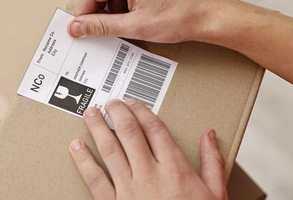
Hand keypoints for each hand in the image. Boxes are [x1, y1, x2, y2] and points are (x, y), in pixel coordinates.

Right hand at [68, 0, 215, 42]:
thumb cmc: (179, 19)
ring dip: (109, 2)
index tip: (81, 27)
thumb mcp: (135, 27)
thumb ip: (101, 26)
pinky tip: (133, 12)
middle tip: (98, 25)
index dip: (83, 11)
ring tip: (124, 20)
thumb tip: (77, 27)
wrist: (206, 15)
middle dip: (94, 5)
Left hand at [69, 99, 226, 199]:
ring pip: (110, 150)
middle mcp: (150, 175)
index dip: (141, 110)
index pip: (154, 128)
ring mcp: (130, 190)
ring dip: (98, 129)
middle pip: (129, 133)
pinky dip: (84, 161)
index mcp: (175, 169)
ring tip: (90, 113)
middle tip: (110, 102)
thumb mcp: (215, 193)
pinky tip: (77, 147)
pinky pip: (95, 180)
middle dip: (117, 113)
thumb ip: (212, 162)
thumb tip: (210, 136)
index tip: (133, 102)